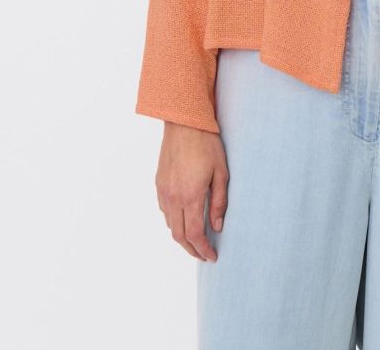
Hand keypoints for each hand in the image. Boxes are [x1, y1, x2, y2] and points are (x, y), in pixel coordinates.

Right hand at [155, 121, 228, 261]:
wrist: (184, 123)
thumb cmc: (207, 145)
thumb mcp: (221, 173)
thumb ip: (219, 202)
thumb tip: (217, 226)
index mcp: (190, 196)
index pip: (195, 234)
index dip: (203, 249)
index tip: (212, 256)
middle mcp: (173, 198)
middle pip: (179, 235)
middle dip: (192, 250)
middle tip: (204, 254)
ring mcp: (164, 191)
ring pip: (170, 225)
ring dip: (182, 237)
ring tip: (196, 240)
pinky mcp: (159, 184)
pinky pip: (164, 211)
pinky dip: (174, 221)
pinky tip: (184, 219)